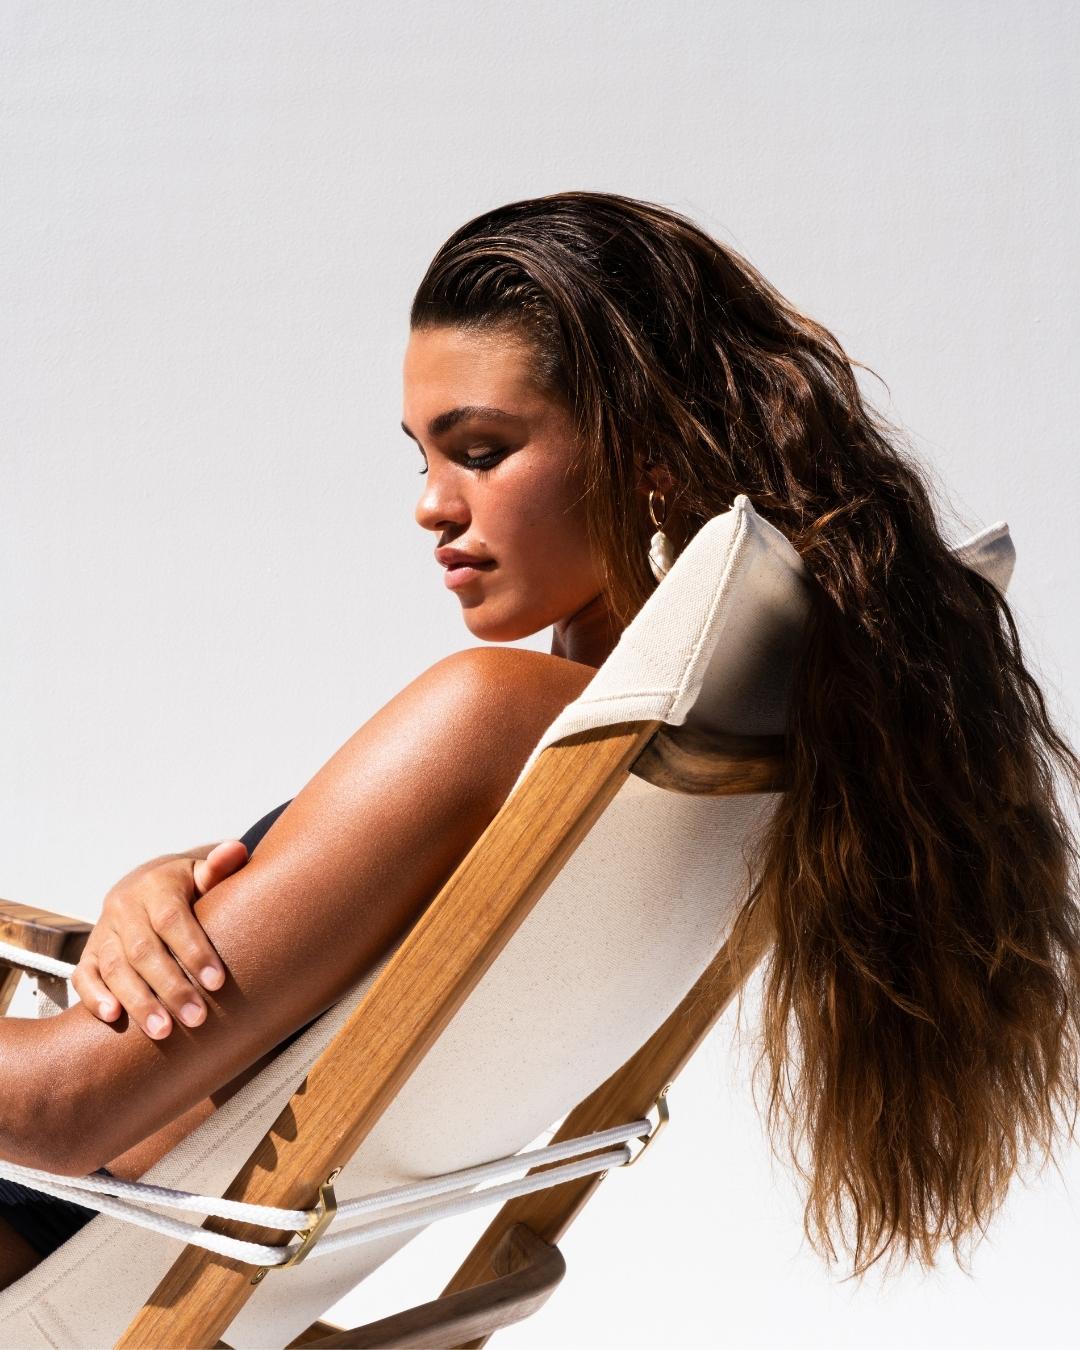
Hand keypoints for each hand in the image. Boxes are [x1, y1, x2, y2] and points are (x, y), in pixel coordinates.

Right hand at [71, 840, 247, 1038]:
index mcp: (155, 885)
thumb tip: (235, 850)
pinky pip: (84, 976)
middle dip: (171, 988)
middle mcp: (124, 906)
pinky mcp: (88, 953)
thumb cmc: (188, 886)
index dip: (194, 951)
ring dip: (138, 1002)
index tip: (217, 983)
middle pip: (144, 951)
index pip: (173, 920)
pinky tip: (113, 1018)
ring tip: (163, 1032)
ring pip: (114, 968)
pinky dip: (95, 997)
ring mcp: (103, 930)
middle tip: (197, 1019)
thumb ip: (220, 867)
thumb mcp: (204, 873)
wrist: (148, 884)